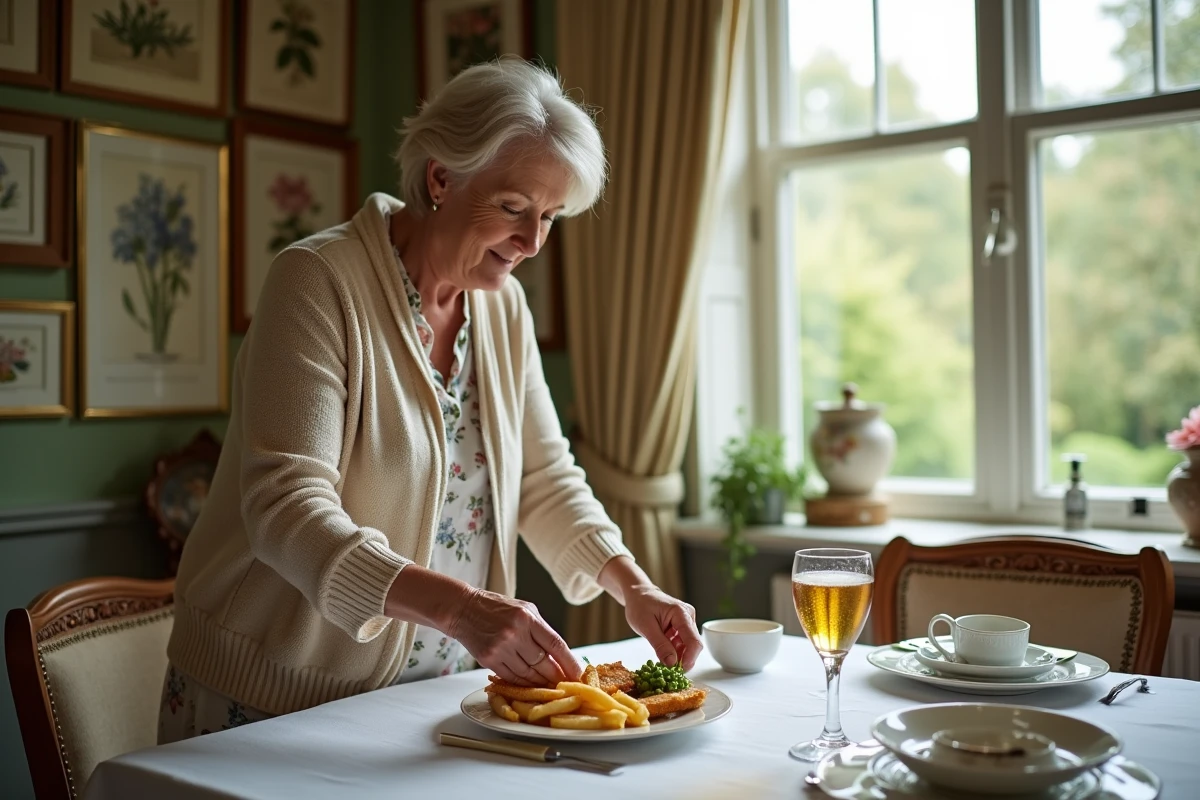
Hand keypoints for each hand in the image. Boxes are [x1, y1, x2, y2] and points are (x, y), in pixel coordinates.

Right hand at [448, 588, 583, 686]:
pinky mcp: (489, 660)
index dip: (569, 662)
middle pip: (543, 663)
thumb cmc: (497, 608)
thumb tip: (560, 655)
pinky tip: (531, 685)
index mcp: (527, 617)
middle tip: (566, 684)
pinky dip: (523, 683)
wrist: (463, 609)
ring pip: (528, 674)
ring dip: (541, 682)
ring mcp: (501, 648)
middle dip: (557, 676)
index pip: (555, 644)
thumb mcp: (524, 609)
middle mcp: (515, 633)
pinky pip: (511, 678)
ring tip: (550, 686)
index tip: (578, 673)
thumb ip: (541, 630)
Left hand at [622, 585, 702, 670]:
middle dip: (683, 659)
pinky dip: (675, 651)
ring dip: (678, 656)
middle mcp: (688, 616)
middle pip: (693, 644)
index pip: (693, 640)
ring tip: (663, 660)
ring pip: (688, 645)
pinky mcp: (683, 626)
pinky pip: (683, 642)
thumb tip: (672, 663)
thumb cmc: (640, 606)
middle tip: (669, 671)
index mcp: (681, 613)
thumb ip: (660, 645)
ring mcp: (687, 621)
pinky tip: (665, 653)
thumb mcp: (646, 627)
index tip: (678, 671)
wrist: (638, 594)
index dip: (689, 658)